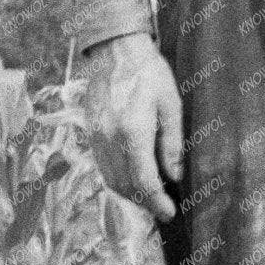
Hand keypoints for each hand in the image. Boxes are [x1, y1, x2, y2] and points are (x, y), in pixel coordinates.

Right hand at [81, 33, 183, 223]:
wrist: (117, 51)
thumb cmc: (150, 74)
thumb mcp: (171, 104)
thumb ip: (172, 143)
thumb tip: (174, 176)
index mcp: (133, 131)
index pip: (143, 180)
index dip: (157, 202)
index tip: (169, 212)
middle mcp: (110, 138)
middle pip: (124, 185)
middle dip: (144, 203)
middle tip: (163, 209)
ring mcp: (96, 136)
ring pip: (110, 179)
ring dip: (130, 195)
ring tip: (149, 198)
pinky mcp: (90, 132)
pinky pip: (102, 166)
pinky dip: (117, 179)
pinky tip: (132, 179)